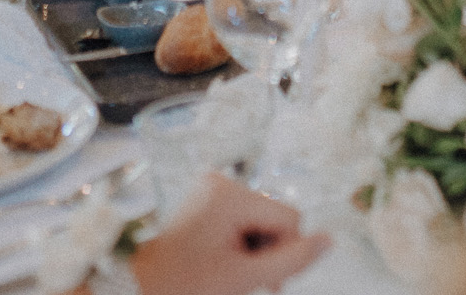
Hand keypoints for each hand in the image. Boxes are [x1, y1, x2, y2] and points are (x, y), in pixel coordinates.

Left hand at [125, 174, 328, 294]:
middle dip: (266, 251)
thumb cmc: (182, 286)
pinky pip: (241, 218)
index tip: (259, 279)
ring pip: (260, 220)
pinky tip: (225, 261)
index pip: (288, 219)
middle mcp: (221, 182)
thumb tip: (329, 241)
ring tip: (232, 273)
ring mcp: (211, 189)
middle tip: (245, 281)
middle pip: (274, 217)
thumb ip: (291, 261)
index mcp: (230, 195)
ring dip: (254, 249)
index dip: (282, 253)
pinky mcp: (204, 198)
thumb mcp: (243, 278)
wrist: (136, 288)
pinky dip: (240, 242)